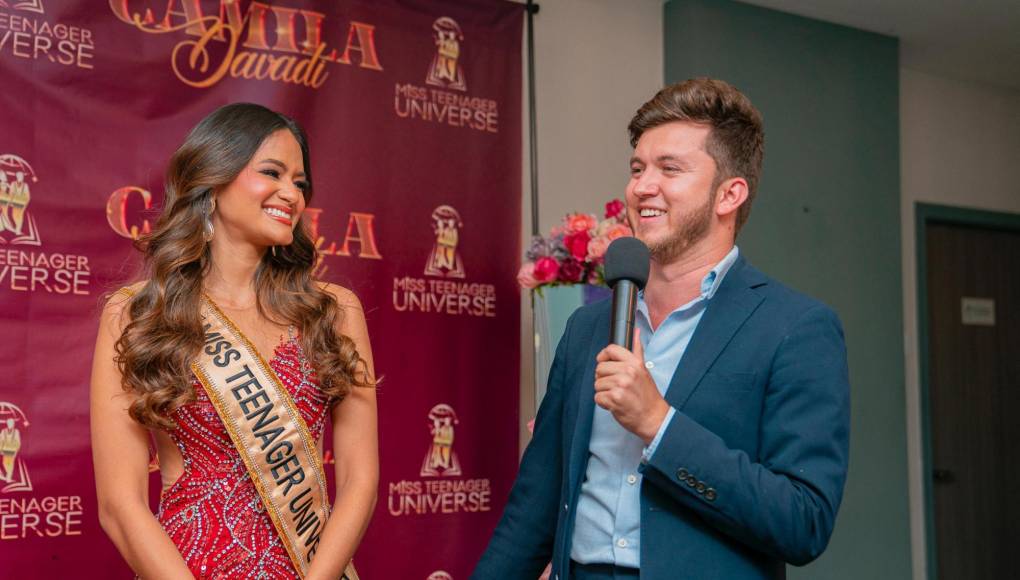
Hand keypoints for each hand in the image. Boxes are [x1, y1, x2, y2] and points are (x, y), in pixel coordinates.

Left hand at [594, 327, 670, 444]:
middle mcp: (628, 372)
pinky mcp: (614, 399)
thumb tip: (636, 332)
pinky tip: (614, 404)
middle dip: (603, 378)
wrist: (653, 418)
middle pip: (599, 368)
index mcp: (634, 363)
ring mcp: (621, 385)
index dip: (603, 356)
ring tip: (616, 396)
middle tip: (614, 386)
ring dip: (603, 392)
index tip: (604, 363)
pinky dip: (603, 403)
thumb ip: (638, 351)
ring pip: (597, 384)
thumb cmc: (648, 396)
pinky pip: (597, 397)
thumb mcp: (644, 370)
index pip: (610, 349)